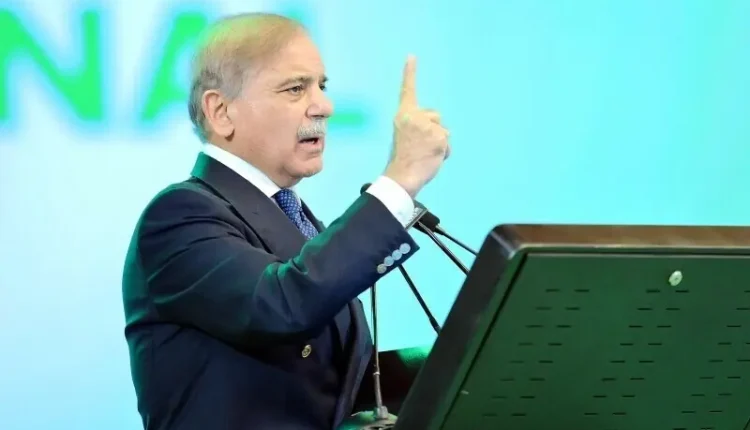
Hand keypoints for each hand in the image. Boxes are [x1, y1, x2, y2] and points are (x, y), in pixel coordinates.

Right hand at [384, 55, 449, 197]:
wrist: (402, 176)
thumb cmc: (404, 159)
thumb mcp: (405, 136)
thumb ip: (419, 127)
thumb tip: (441, 133)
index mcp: (403, 115)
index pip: (407, 90)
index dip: (410, 73)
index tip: (412, 56)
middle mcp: (414, 116)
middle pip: (436, 116)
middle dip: (435, 130)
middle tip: (421, 148)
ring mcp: (427, 125)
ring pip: (444, 131)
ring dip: (440, 143)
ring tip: (426, 154)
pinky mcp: (438, 136)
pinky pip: (448, 143)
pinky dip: (445, 152)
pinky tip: (432, 158)